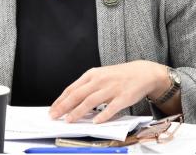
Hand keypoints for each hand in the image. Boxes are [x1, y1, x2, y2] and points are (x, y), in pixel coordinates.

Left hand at [50, 61, 167, 123]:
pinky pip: (111, 107)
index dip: (61, 100)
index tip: (52, 110)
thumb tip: (69, 102)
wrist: (143, 72)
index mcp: (94, 74)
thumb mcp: (101, 75)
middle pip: (79, 95)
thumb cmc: (119, 76)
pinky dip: (102, 115)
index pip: (73, 88)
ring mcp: (112, 88)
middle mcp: (101, 80)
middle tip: (54, 117)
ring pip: (91, 101)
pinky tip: (96, 122)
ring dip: (78, 112)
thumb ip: (87, 87)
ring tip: (69, 121)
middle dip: (64, 107)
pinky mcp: (124, 97)